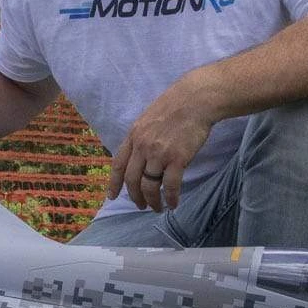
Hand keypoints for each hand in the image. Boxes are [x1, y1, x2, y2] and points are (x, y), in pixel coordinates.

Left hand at [106, 83, 215, 211]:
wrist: (195, 99)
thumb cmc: (176, 105)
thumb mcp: (148, 119)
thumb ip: (142, 137)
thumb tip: (142, 157)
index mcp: (133, 136)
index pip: (118, 164)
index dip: (114, 183)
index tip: (112, 196)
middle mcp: (142, 146)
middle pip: (132, 179)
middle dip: (135, 197)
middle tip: (141, 206)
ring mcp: (158, 153)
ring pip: (149, 186)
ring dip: (152, 201)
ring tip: (157, 207)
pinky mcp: (177, 159)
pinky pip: (170, 185)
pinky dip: (170, 198)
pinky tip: (173, 204)